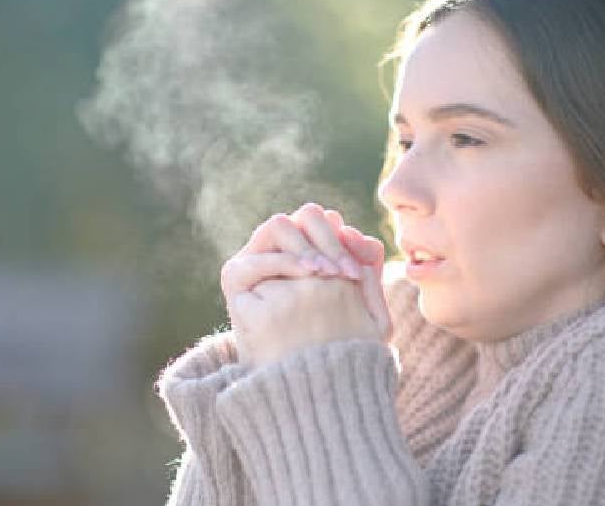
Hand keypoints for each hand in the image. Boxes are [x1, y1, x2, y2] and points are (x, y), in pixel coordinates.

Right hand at [220, 203, 390, 366]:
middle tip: (342, 274)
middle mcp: (283, 254)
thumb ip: (368, 273)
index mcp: (309, 253)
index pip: (325, 222)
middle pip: (304, 217)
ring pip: (279, 227)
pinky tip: (306, 276)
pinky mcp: (236, 281)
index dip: (342, 238)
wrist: (305, 388)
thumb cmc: (337, 349)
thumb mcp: (363, 311)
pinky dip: (283, 261)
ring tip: (323, 273)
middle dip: (327, 239)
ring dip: (305, 245)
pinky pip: (254, 260)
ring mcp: (258, 265)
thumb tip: (366, 238)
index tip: (355, 272)